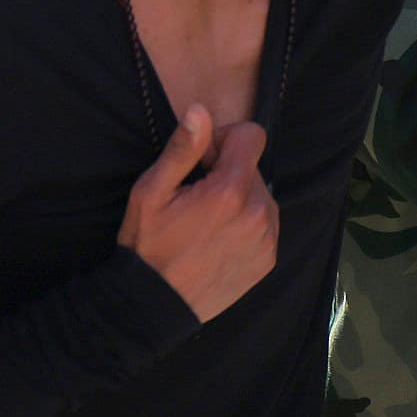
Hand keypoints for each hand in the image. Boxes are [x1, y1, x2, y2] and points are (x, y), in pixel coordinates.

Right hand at [118, 105, 278, 323]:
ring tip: (206, 222)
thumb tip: (201, 110)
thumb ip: (183, 148)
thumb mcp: (151, 191)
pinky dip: (246, 223)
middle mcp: (258, 212)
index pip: (252, 135)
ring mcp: (267, 238)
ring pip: (260, 194)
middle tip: (195, 197)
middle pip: (253, 166)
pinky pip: (265, 223)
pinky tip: (217, 240)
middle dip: (228, 171)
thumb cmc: (148, 245)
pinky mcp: (268, 259)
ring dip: (239, 198)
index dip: (224, 139)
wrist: (155, 306)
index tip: (202, 160)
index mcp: (230, 191)